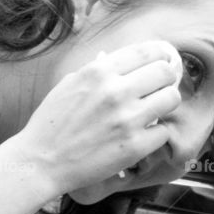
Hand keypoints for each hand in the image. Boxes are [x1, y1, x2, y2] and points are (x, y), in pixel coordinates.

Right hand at [16, 41, 182, 198]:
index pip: (147, 51)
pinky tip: (142, 136)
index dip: (160, 56)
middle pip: (165, 72)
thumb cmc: (52, 123)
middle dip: (165, 79)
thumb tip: (129, 64)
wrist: (41, 162)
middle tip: (159, 89)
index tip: (162, 62)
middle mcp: (116, 91)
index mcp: (98, 71)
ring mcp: (127, 119)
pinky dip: (155, 134)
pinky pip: (163, 131)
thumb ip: (99, 72)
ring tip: (154, 111)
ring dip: (165, 104)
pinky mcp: (134, 146)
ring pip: (172, 98)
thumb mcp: (70, 84)